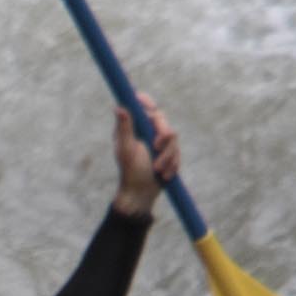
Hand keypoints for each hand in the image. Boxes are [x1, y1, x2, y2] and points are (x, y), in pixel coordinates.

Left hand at [108, 98, 179, 220]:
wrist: (142, 194)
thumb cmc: (130, 172)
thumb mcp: (127, 150)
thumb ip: (124, 129)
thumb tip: (118, 107)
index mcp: (133, 127)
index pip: (140, 104)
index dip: (145, 101)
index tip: (150, 107)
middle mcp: (145, 130)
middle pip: (161, 118)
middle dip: (163, 134)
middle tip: (156, 147)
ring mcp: (158, 140)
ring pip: (173, 136)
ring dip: (167, 155)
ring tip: (158, 170)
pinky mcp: (168, 151)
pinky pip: (177, 150)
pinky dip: (172, 163)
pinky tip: (165, 175)